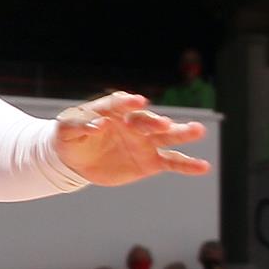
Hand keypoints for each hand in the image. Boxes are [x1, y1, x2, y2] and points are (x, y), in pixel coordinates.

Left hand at [54, 92, 209, 184]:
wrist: (75, 160)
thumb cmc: (70, 138)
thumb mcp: (65, 130)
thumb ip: (80, 125)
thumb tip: (98, 124)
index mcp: (111, 110)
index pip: (120, 103)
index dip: (128, 102)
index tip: (138, 101)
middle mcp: (132, 124)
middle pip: (147, 120)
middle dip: (155, 122)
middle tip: (164, 124)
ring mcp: (144, 142)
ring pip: (166, 137)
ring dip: (182, 133)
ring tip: (198, 130)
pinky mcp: (150, 162)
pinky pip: (171, 162)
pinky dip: (187, 165)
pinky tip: (203, 167)